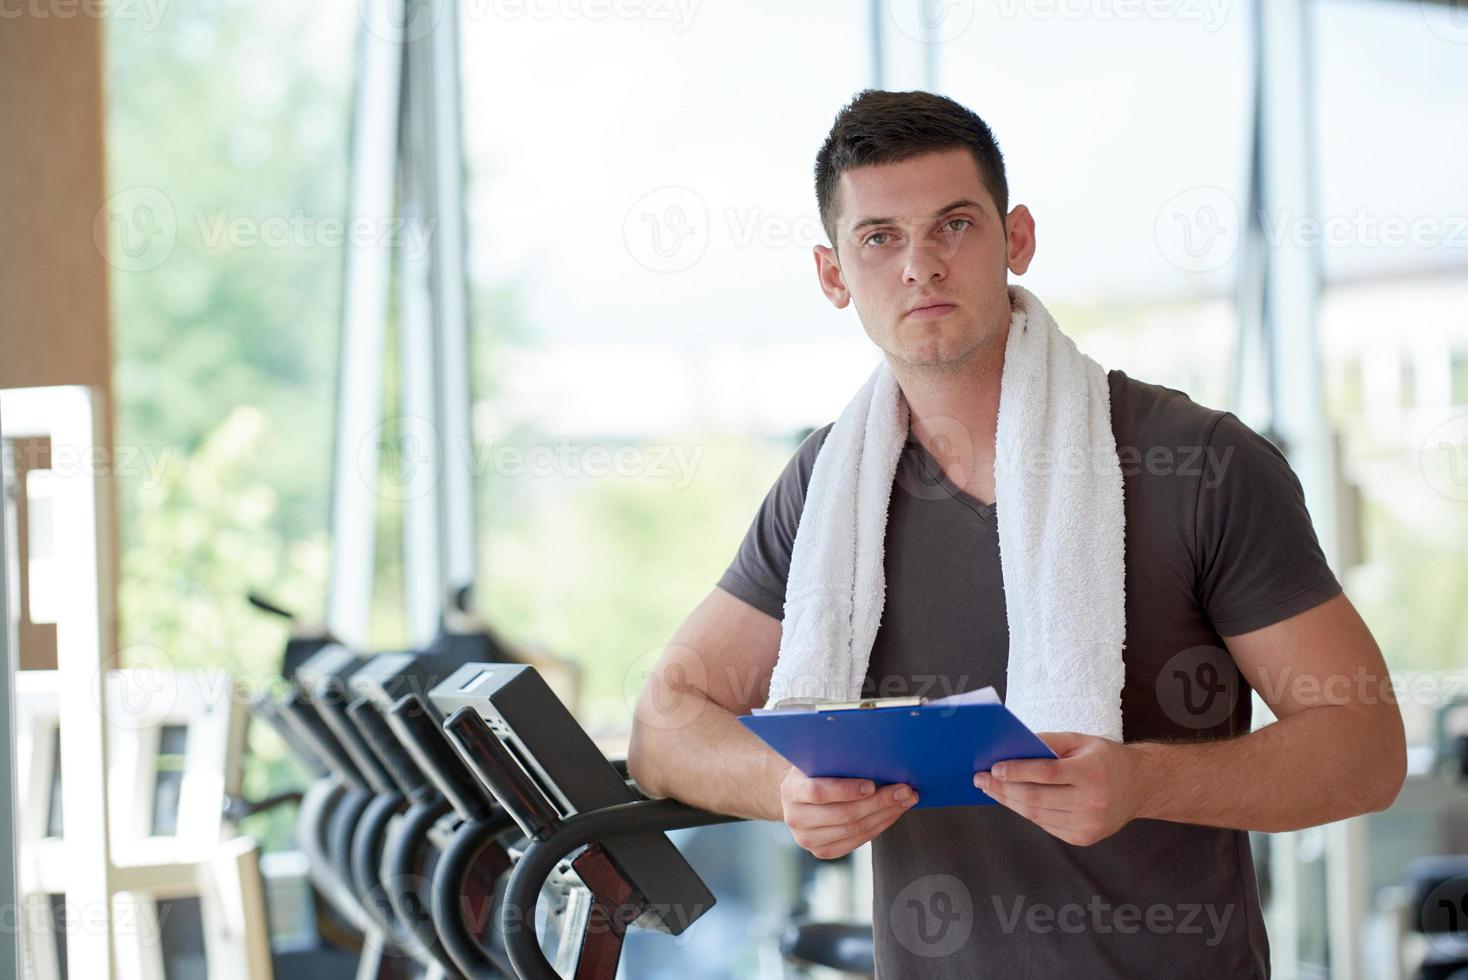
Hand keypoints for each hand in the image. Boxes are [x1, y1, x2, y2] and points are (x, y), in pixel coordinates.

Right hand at [779, 766, 917, 859]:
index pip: (819, 792)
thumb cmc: (815, 772)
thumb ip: (838, 761)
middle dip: (880, 802)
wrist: (799, 797)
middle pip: (844, 814)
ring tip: (905, 801)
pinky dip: (879, 826)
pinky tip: (892, 814)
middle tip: (904, 790)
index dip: (847, 789)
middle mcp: (795, 818)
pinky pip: (857, 841)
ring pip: (855, 830)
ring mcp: (807, 839)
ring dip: (886, 815)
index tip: (872, 784)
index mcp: (791, 790)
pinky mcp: (822, 851)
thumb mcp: (818, 761)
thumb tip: (878, 759)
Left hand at [973, 731, 1140, 846]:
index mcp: (1091, 773)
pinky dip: (1027, 812)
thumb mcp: (1081, 741)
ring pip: (1037, 815)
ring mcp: (1088, 824)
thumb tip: (1011, 747)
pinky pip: (1046, 825)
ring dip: (1009, 802)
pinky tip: (1013, 801)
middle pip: (1037, 798)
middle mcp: (1092, 802)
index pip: (1046, 773)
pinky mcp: (1084, 837)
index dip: (1017, 771)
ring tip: (991, 790)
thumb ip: (1047, 742)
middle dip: (1003, 789)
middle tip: (980, 780)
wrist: (1140, 786)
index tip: (993, 768)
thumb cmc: (1106, 759)